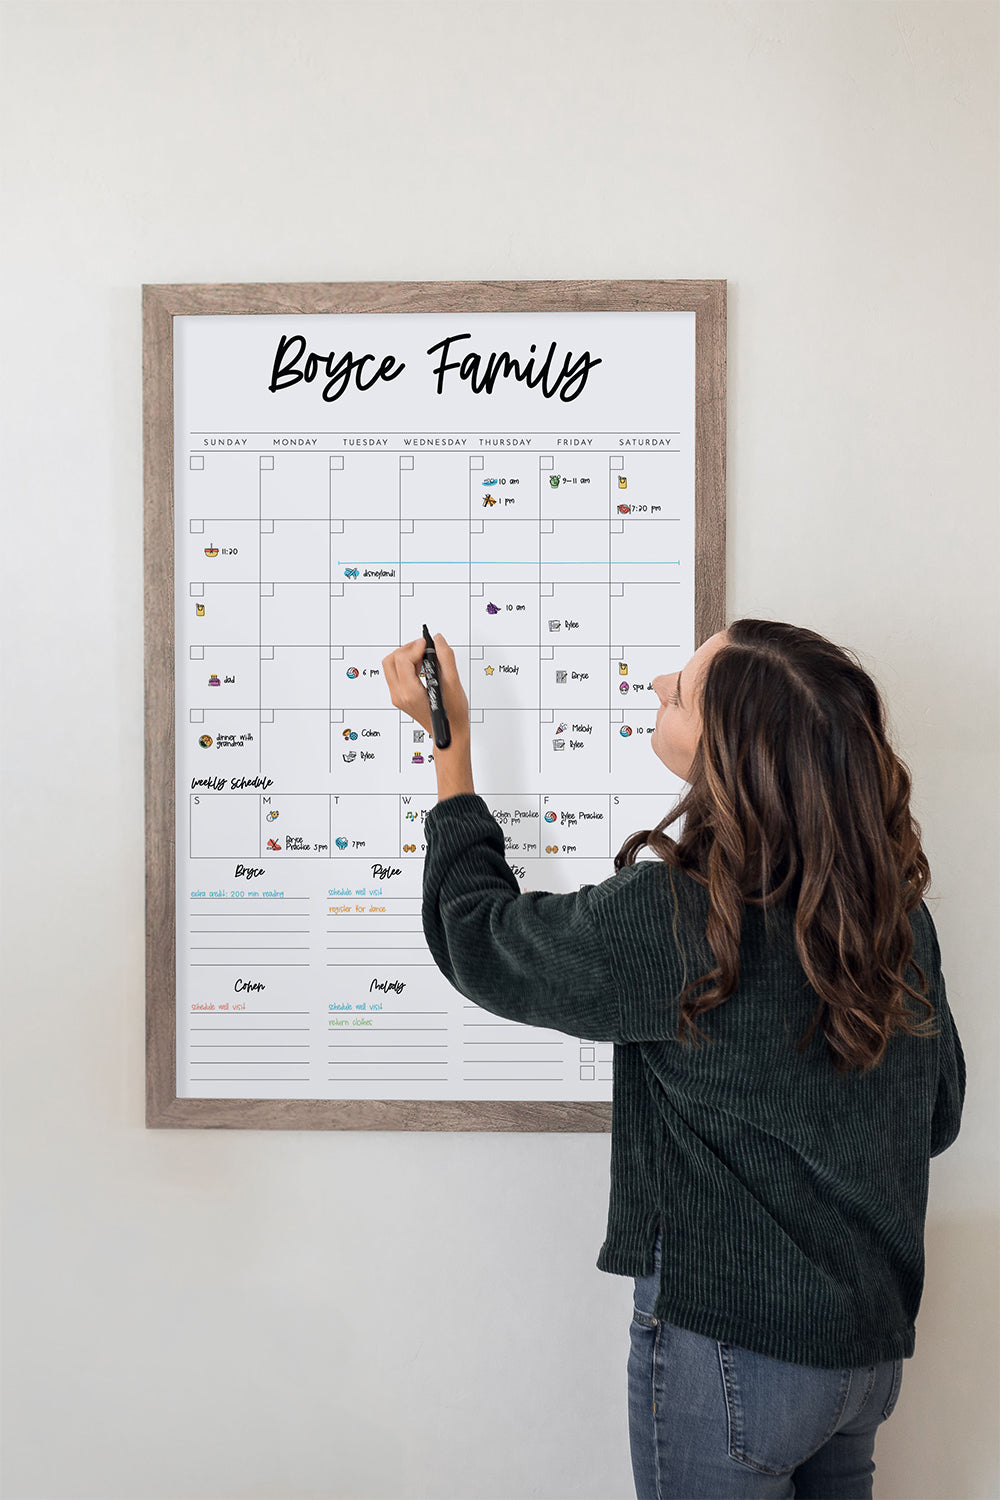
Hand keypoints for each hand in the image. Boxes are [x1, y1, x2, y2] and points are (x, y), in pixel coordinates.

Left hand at [382, 634, 474, 799]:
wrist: (450, 733)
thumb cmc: (452, 715)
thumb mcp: (453, 683)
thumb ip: (445, 658)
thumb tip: (438, 640)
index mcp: (410, 694)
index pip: (402, 660)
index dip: (414, 647)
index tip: (427, 643)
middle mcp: (400, 696)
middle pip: (390, 661)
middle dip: (407, 649)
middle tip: (424, 647)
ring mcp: (398, 697)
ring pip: (390, 666)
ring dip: (406, 656)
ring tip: (424, 656)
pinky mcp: (400, 696)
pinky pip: (395, 674)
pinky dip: (406, 665)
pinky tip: (421, 666)